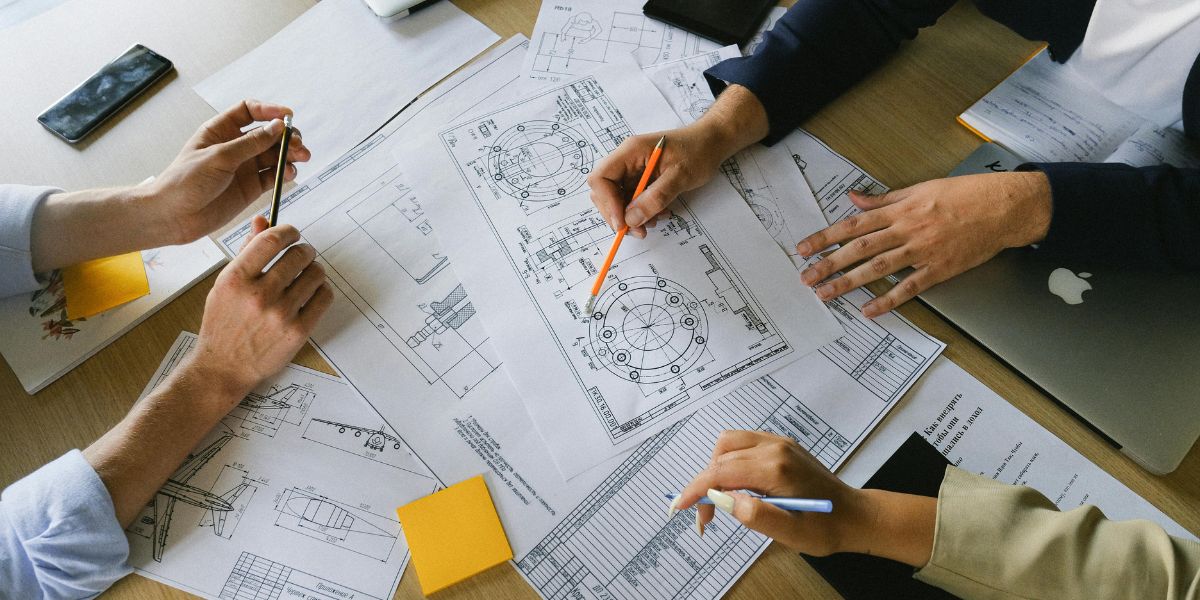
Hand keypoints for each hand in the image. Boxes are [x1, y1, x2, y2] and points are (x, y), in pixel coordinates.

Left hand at [149, 100, 311, 243]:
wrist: (173, 216)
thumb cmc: (184, 182)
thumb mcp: (219, 157)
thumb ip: (251, 143)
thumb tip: (277, 128)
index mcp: (220, 130)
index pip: (249, 111)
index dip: (269, 110)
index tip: (287, 116)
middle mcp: (234, 146)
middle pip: (268, 133)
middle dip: (285, 136)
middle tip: (298, 144)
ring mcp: (244, 167)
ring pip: (274, 155)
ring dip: (290, 154)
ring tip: (301, 158)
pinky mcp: (250, 187)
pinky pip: (273, 176)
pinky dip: (284, 173)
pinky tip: (289, 173)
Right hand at [187, 216, 331, 400]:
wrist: (223, 367)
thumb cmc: (223, 324)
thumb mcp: (225, 285)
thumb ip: (246, 252)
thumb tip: (262, 220)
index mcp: (235, 279)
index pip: (271, 240)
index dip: (287, 231)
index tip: (292, 233)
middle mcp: (258, 295)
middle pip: (297, 255)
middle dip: (304, 250)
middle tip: (302, 254)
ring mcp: (280, 314)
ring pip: (315, 274)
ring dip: (314, 269)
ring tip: (307, 273)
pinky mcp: (298, 331)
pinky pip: (324, 297)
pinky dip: (322, 289)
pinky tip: (313, 291)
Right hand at [589, 125, 727, 237]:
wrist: (711, 142)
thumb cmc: (698, 151)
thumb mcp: (680, 176)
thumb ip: (655, 198)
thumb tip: (631, 220)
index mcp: (631, 151)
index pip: (601, 178)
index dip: (607, 202)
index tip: (622, 222)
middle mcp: (627, 160)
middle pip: (604, 191)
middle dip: (618, 214)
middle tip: (638, 230)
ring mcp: (633, 170)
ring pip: (618, 199)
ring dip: (632, 216)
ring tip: (655, 221)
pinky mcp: (641, 179)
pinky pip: (632, 200)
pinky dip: (642, 212)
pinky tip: (660, 214)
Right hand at [672, 431, 865, 555]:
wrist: (855, 516)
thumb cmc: (826, 528)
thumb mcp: (791, 533)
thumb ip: (754, 515)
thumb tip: (722, 499)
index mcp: (775, 468)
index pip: (721, 472)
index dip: (696, 489)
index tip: (679, 506)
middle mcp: (775, 447)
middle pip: (721, 456)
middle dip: (705, 485)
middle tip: (706, 517)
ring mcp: (778, 443)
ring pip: (729, 443)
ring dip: (716, 469)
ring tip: (719, 499)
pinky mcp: (781, 445)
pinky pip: (743, 443)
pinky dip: (729, 461)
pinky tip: (736, 484)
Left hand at [795, 171, 1051, 317]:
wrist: (1005, 207)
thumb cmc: (966, 194)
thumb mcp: (921, 187)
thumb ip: (885, 199)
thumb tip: (854, 198)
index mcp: (901, 208)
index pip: (854, 224)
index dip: (826, 237)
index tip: (804, 249)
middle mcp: (907, 229)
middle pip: (859, 248)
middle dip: (829, 263)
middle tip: (806, 278)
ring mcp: (923, 250)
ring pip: (878, 268)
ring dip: (849, 282)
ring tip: (826, 293)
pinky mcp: (940, 269)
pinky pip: (910, 287)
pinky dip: (889, 300)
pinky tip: (870, 310)